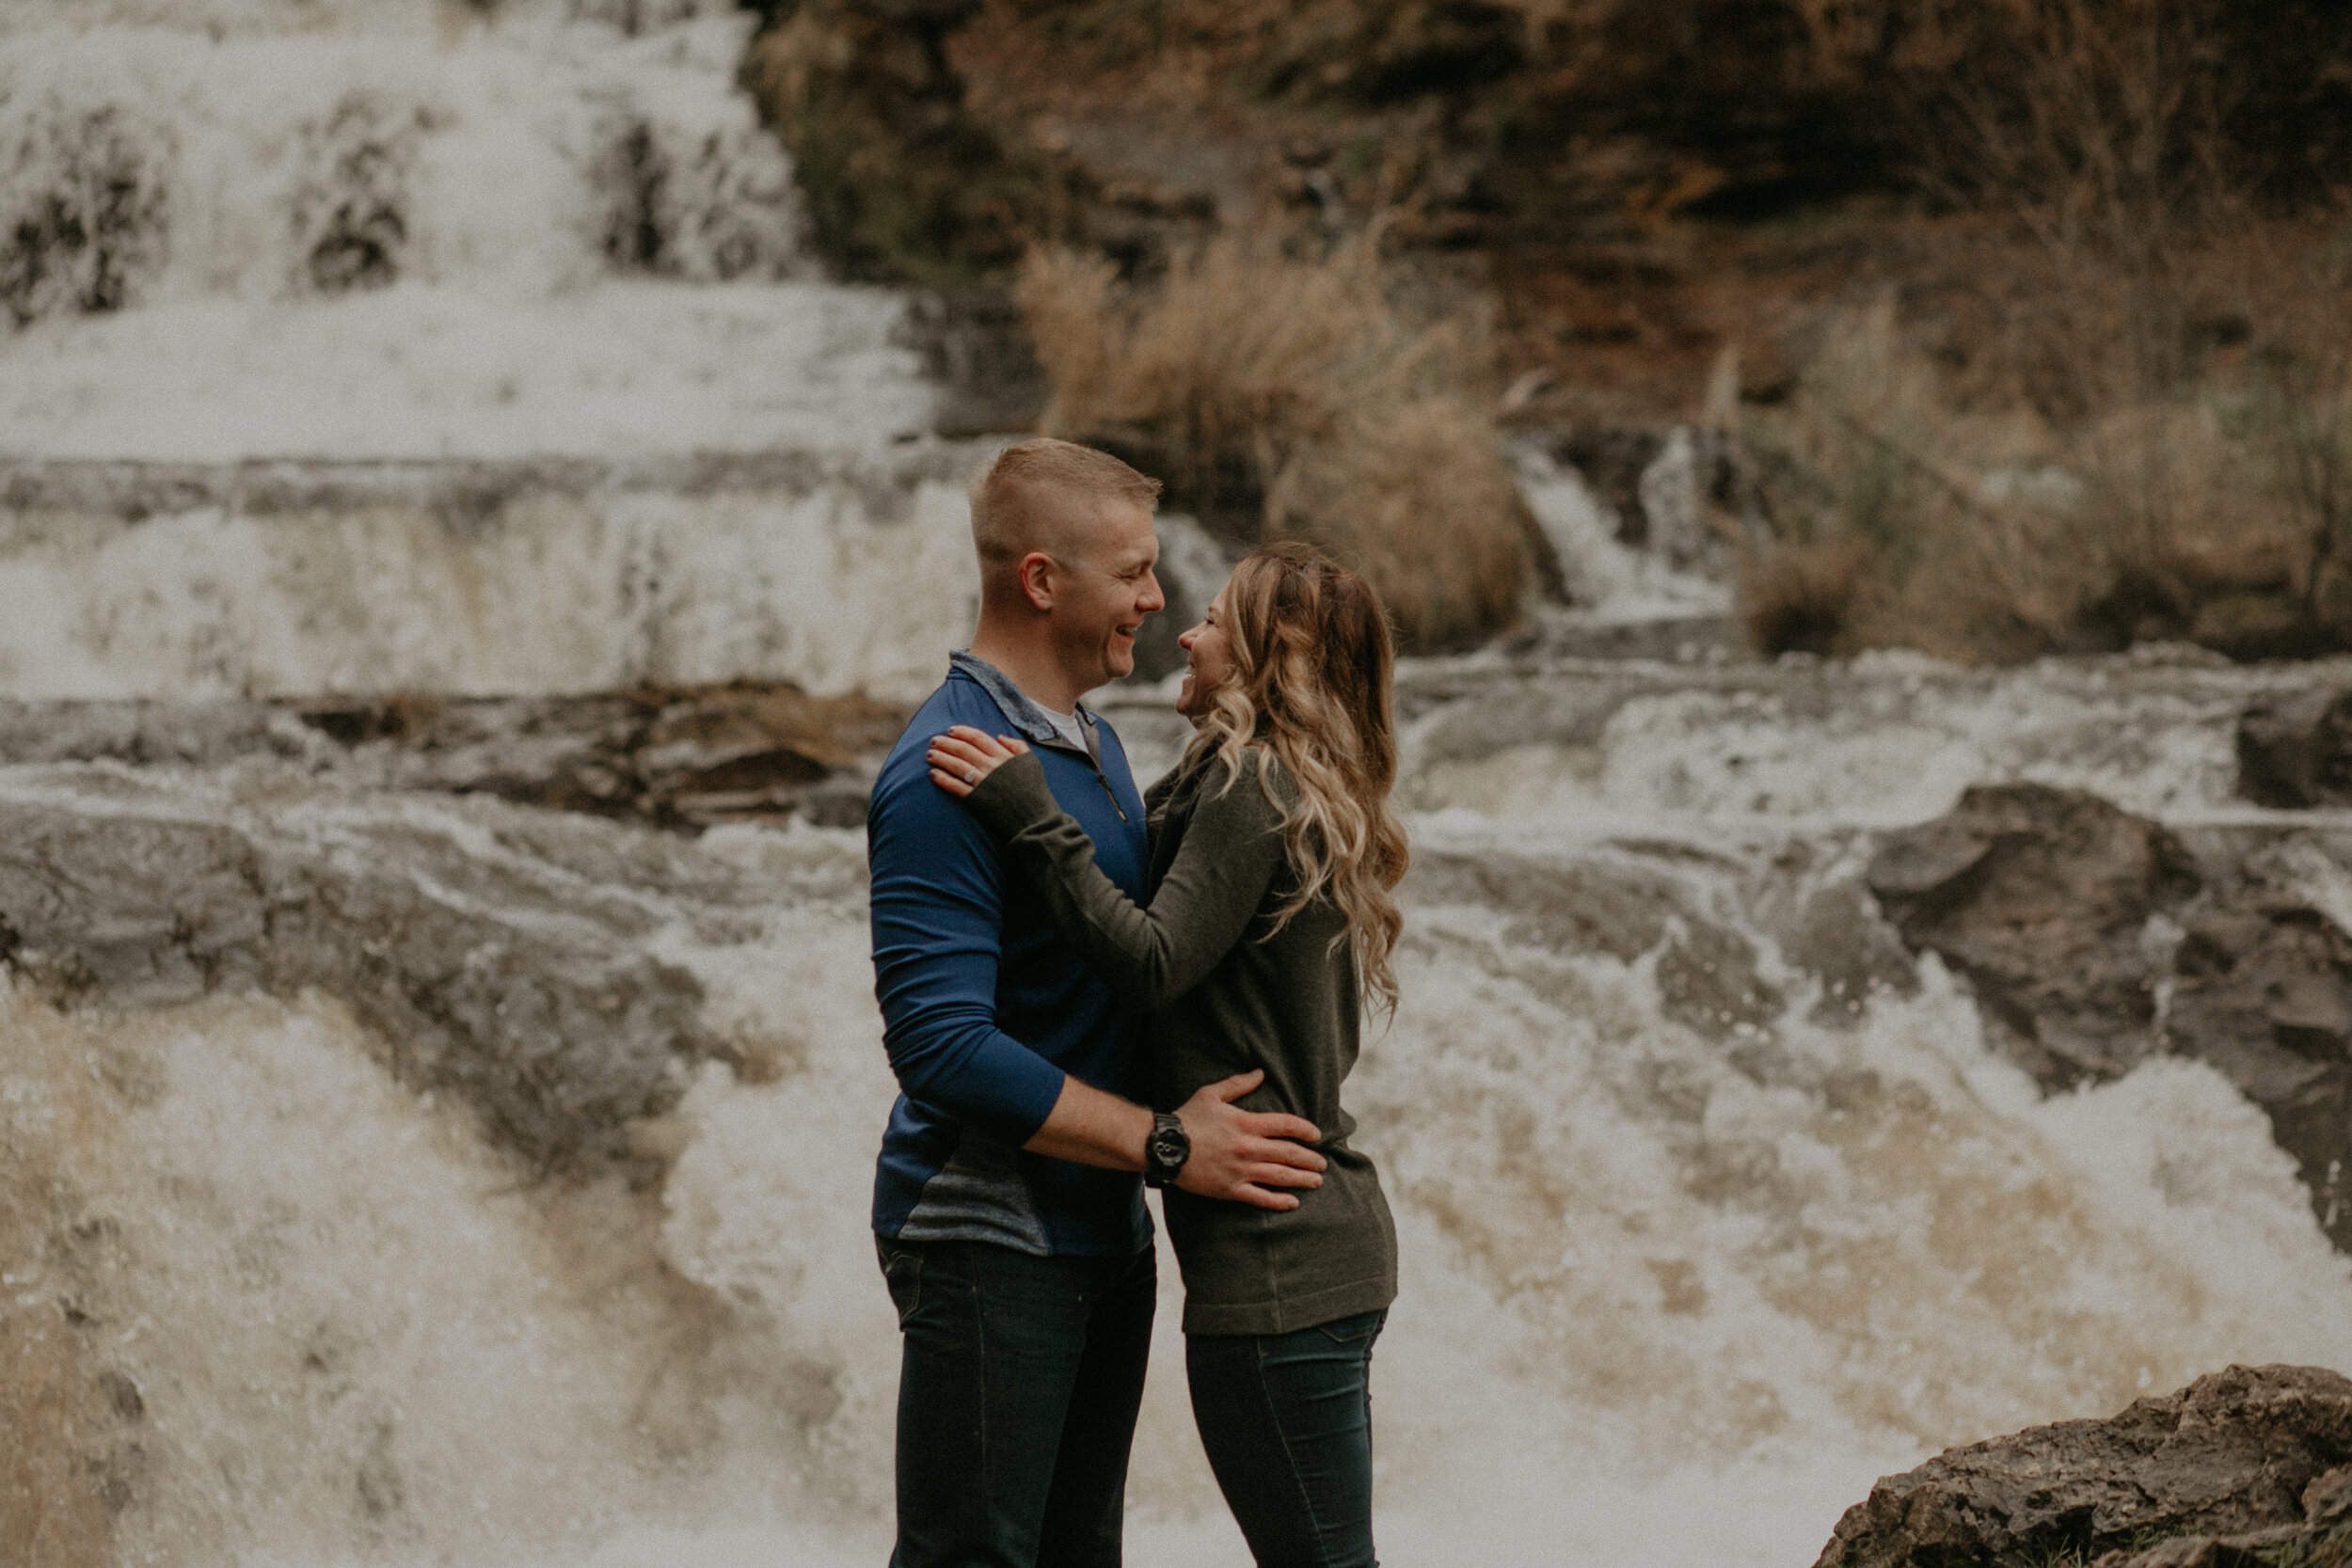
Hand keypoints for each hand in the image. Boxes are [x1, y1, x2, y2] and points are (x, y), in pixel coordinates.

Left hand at [927, 726, 1029, 798]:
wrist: (1035, 820)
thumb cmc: (1035, 792)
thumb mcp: (1032, 763)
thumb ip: (1018, 747)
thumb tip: (999, 736)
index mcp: (1004, 756)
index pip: (979, 738)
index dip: (963, 732)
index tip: (950, 730)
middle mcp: (992, 767)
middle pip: (964, 750)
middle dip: (946, 743)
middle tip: (933, 741)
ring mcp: (983, 783)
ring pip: (957, 766)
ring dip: (941, 759)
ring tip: (929, 755)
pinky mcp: (977, 800)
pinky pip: (956, 787)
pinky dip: (943, 780)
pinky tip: (933, 774)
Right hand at [1172, 1070, 1324, 1211]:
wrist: (1163, 1146)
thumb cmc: (1187, 1118)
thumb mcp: (1212, 1094)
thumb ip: (1239, 1084)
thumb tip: (1260, 1073)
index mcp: (1246, 1123)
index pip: (1286, 1125)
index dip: (1305, 1130)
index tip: (1316, 1135)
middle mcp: (1248, 1148)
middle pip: (1289, 1153)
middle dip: (1310, 1158)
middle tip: (1322, 1163)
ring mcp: (1240, 1171)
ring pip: (1280, 1176)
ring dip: (1302, 1179)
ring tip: (1316, 1181)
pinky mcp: (1230, 1189)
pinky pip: (1260, 1198)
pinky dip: (1278, 1201)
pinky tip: (1293, 1202)